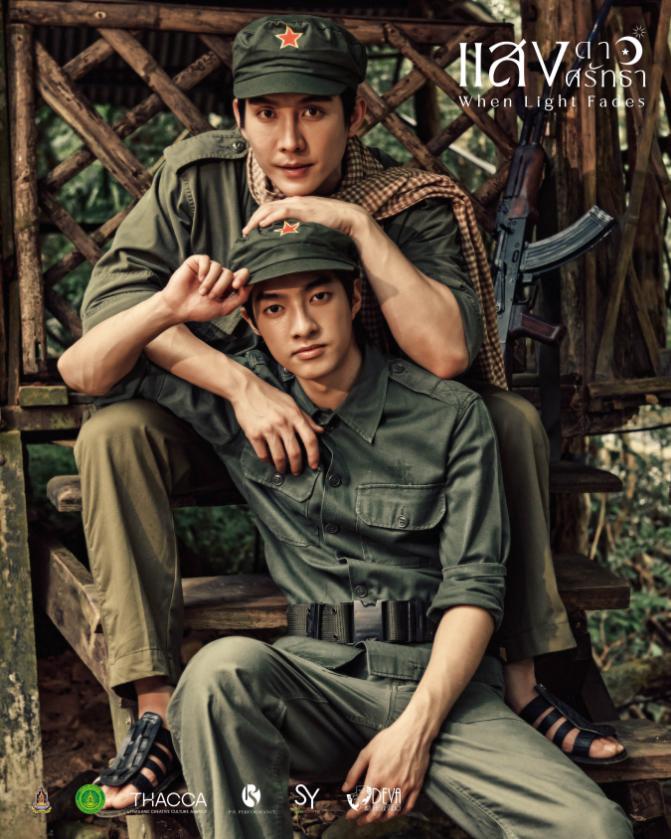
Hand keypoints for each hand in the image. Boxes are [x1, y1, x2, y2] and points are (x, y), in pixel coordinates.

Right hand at [160, 255, 250, 322]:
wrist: (177, 307)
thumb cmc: (198, 310)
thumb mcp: (223, 308)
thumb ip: (239, 298)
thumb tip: (251, 285)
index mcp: (226, 286)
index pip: (240, 276)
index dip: (242, 277)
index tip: (237, 285)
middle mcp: (218, 276)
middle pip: (229, 273)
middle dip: (222, 286)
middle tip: (211, 296)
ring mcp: (207, 268)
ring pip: (218, 267)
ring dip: (211, 281)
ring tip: (202, 292)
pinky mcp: (196, 262)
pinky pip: (206, 259)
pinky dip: (204, 270)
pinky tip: (198, 278)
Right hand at [231, 368, 323, 473]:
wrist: (245, 389)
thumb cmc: (270, 396)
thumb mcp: (291, 403)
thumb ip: (306, 418)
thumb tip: (321, 431)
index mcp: (294, 415)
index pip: (310, 439)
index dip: (314, 455)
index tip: (314, 465)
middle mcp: (282, 423)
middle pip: (295, 452)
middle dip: (297, 466)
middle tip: (296, 471)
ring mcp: (268, 429)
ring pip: (279, 457)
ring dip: (282, 467)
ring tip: (282, 469)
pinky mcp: (253, 434)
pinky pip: (263, 454)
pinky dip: (267, 461)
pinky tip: (269, 461)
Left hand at [241, 196, 371, 239]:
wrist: (349, 218)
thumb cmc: (334, 223)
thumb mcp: (313, 224)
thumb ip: (301, 227)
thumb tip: (291, 238)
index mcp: (296, 203)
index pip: (271, 207)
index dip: (259, 217)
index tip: (252, 230)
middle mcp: (295, 201)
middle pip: (266, 207)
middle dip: (253, 219)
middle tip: (245, 232)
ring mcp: (299, 204)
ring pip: (271, 208)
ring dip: (257, 219)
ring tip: (249, 230)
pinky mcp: (304, 210)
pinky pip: (283, 211)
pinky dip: (270, 217)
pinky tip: (262, 225)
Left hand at [341, 712, 431, 825]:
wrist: (413, 732)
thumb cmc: (389, 739)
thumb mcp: (367, 752)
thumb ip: (354, 772)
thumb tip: (345, 788)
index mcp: (376, 776)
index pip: (363, 803)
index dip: (354, 813)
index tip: (349, 816)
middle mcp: (390, 785)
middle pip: (377, 812)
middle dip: (366, 820)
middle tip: (360, 821)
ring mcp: (404, 787)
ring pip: (392, 812)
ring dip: (382, 819)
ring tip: (375, 818)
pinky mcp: (416, 786)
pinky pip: (408, 807)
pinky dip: (399, 814)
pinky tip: (393, 812)